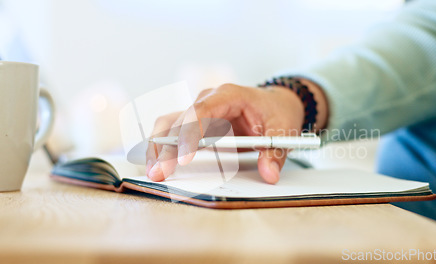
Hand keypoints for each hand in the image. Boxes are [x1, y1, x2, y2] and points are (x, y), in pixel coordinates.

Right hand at [146, 83, 304, 183]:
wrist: (274, 102)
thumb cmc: (275, 111)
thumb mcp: (283, 129)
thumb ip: (275, 152)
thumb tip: (269, 174)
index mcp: (229, 95)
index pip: (202, 110)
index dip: (190, 133)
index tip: (185, 157)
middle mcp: (208, 99)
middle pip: (179, 121)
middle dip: (167, 147)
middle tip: (159, 172)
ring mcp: (198, 111)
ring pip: (168, 124)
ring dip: (157, 147)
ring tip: (152, 171)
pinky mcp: (195, 123)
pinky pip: (172, 131)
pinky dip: (162, 147)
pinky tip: (155, 165)